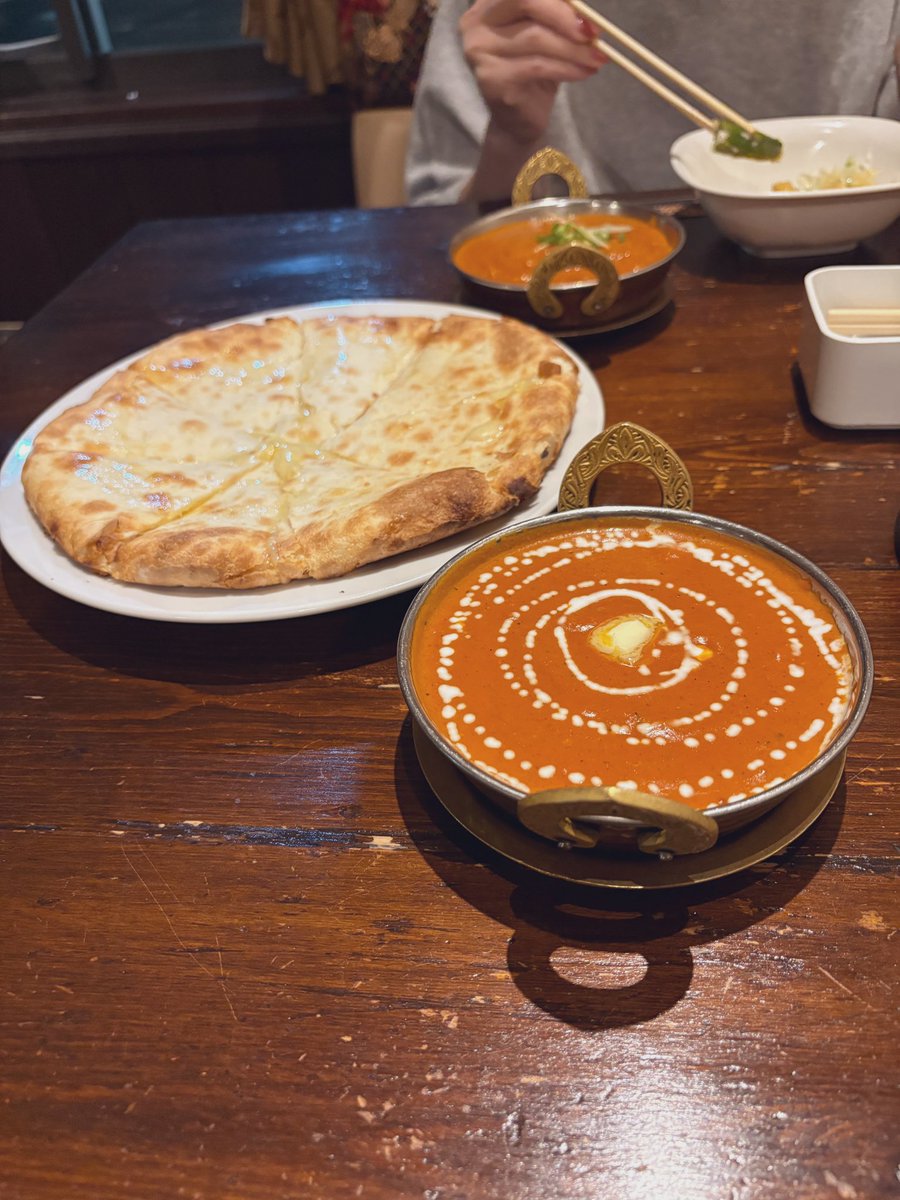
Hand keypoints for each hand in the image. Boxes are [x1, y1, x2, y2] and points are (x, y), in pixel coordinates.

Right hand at [461, 0, 605, 144]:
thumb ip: (559, 12)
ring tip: (596, 59)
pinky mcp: (491, 78)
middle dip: (565, 17)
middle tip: (593, 34)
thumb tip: (586, 10)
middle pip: (526, 1)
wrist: (517, 118)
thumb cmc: (533, 69)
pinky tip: (584, 73)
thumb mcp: (547, 32)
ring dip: (573, 49)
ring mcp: (479, 50)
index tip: (586, 15)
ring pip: (536, 38)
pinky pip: (537, 66)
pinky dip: (567, 68)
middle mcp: (476, 22)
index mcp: (490, 3)